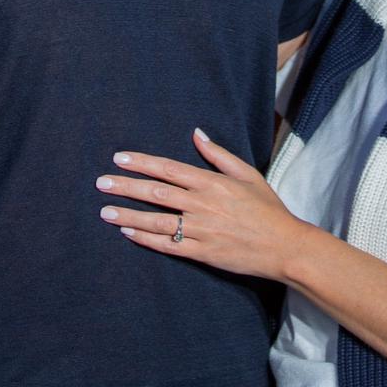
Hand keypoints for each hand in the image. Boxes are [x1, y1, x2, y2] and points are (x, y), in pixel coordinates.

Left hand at [98, 128, 309, 281]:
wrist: (285, 246)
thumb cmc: (268, 209)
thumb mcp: (248, 174)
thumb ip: (219, 155)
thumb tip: (196, 134)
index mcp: (212, 183)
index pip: (169, 168)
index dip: (142, 162)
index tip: (119, 159)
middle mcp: (203, 205)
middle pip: (156, 192)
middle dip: (126, 186)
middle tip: (101, 183)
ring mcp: (201, 230)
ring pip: (156, 220)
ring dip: (128, 215)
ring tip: (105, 212)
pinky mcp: (202, 253)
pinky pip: (168, 245)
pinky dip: (146, 239)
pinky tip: (128, 233)